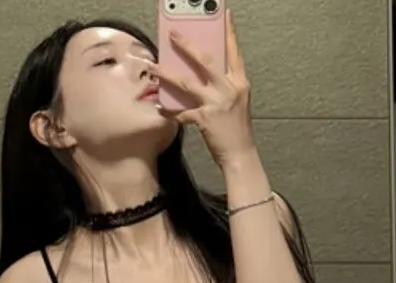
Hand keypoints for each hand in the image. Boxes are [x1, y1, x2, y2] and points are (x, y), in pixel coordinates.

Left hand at [149, 8, 255, 169]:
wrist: (240, 153)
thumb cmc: (237, 129)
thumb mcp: (237, 101)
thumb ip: (225, 85)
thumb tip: (206, 74)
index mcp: (239, 83)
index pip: (234, 52)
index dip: (229, 32)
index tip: (224, 15)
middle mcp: (228, 89)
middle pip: (205, 61)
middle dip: (187, 46)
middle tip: (173, 35)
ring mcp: (216, 103)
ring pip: (187, 83)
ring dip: (168, 75)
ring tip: (155, 68)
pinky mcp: (204, 119)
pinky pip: (181, 112)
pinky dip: (169, 111)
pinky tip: (160, 107)